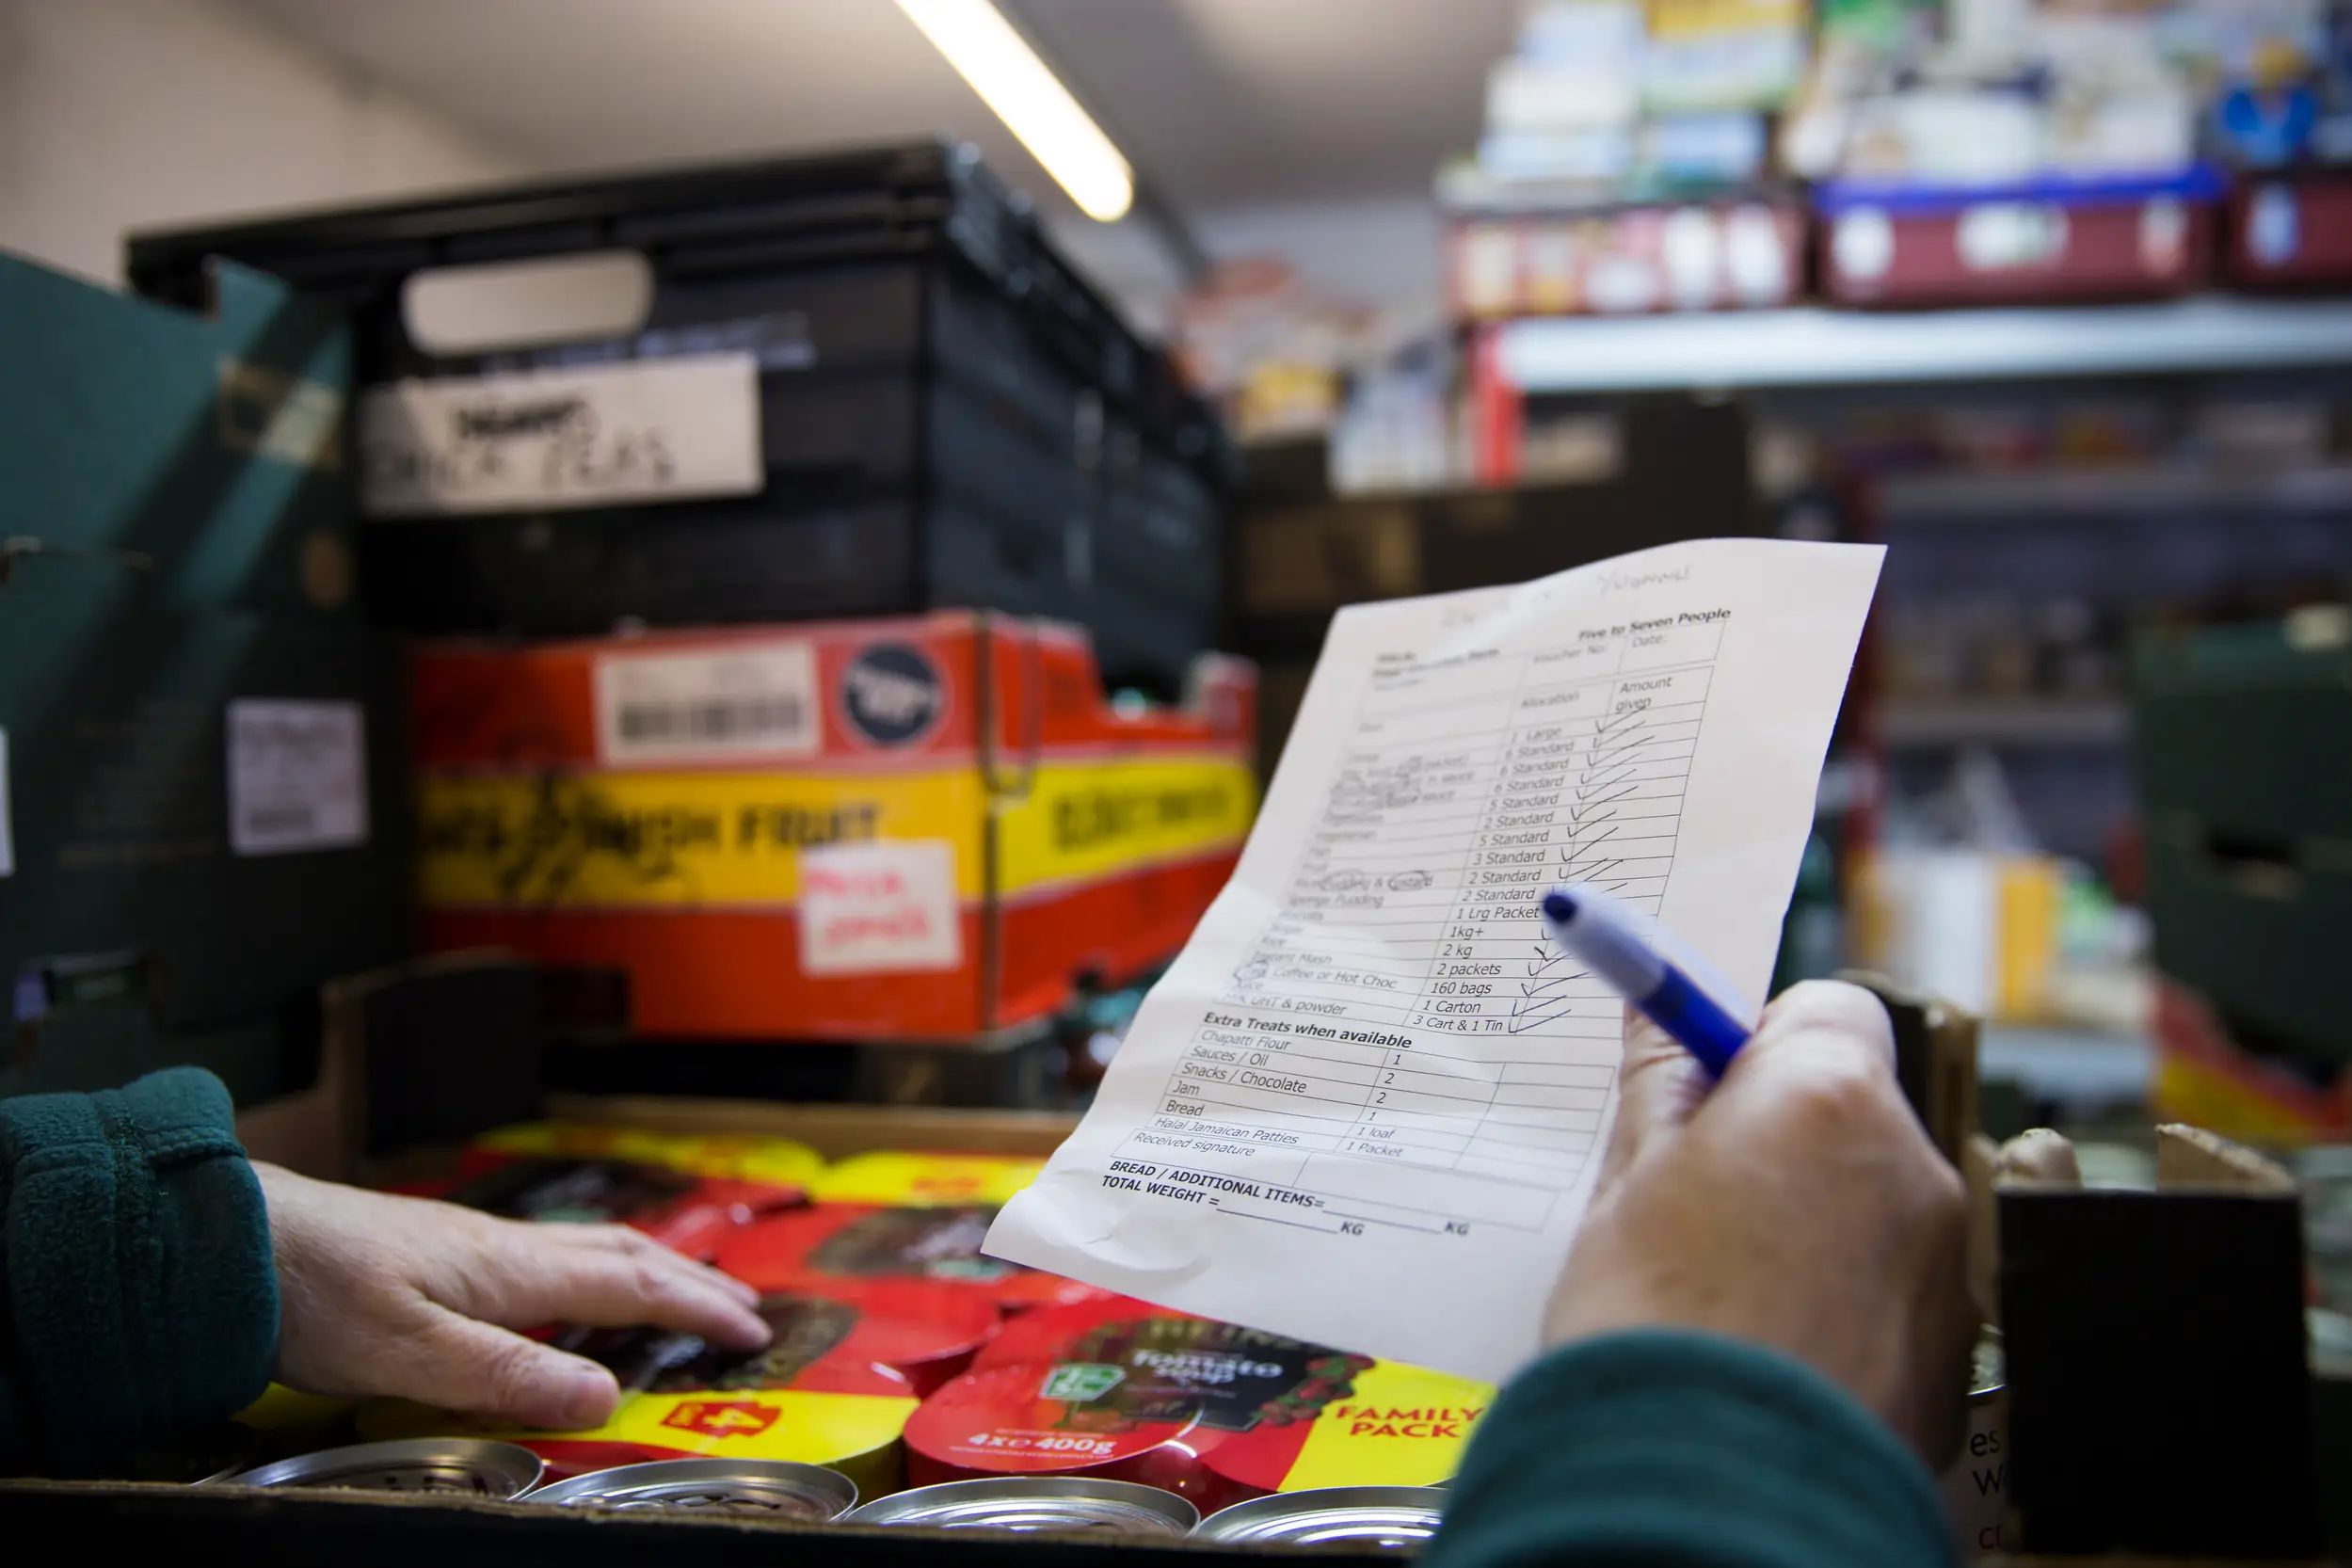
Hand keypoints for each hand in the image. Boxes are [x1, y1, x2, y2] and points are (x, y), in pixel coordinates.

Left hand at [254, 1162, 771, 1428]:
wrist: (232, 1236)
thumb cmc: (311, 1288)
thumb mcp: (407, 1352)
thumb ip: (506, 1374)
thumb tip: (605, 1392)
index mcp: (511, 1269)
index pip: (630, 1283)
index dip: (696, 1308)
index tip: (751, 1330)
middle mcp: (504, 1249)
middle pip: (624, 1255)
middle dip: (692, 1282)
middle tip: (744, 1310)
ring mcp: (474, 1246)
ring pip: (587, 1250)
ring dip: (650, 1268)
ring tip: (683, 1289)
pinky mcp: (442, 1253)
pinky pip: (550, 1258)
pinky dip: (597, 1270)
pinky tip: (573, 1292)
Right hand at [1544, 980, 1974, 1466]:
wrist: (1708, 1497)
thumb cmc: (1654, 1332)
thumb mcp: (1626, 1184)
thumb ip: (1660, 1084)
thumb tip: (1661, 1014)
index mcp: (1828, 1099)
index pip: (1825, 1007)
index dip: (1758, 1043)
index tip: (1704, 1087)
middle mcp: (1915, 1169)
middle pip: (1851, 1112)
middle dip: (1783, 1141)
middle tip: (1694, 1201)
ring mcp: (1948, 1267)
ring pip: (1875, 1206)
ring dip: (1816, 1225)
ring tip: (1727, 1295)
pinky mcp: (1958, 1355)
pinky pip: (1896, 1292)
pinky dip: (1845, 1305)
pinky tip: (1771, 1349)